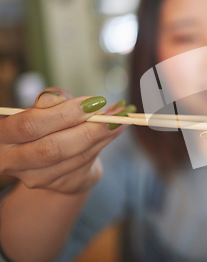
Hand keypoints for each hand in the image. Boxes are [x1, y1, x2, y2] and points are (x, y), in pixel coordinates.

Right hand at [0, 88, 128, 193]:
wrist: (57, 154)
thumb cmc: (49, 123)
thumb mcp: (48, 106)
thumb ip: (53, 99)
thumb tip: (59, 98)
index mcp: (4, 136)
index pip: (28, 125)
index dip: (61, 114)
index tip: (92, 102)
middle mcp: (12, 161)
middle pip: (50, 148)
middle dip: (85, 129)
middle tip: (110, 114)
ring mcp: (34, 178)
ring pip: (72, 157)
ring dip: (101, 135)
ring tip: (120, 119)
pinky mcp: (59, 184)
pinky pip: (85, 162)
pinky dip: (104, 143)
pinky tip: (116, 130)